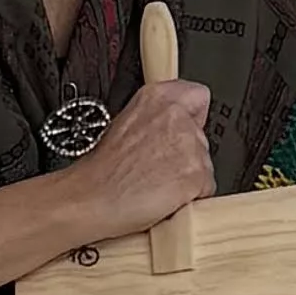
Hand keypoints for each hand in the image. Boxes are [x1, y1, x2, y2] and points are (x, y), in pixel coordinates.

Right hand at [60, 76, 215, 242]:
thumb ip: (155, 120)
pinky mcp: (197, 175)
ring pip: (205, 164)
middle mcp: (175, 115)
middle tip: (160, 169)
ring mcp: (189, 145)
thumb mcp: (125, 125)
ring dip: (189, 178)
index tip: (184, 130)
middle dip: (188, 155)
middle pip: (202, 137)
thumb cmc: (100, 172)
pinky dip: (190, 198)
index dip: (192, 118)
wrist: (90, 199)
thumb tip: (171, 130)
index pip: (197, 95)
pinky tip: (164, 197)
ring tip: (157, 185)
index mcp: (156, 98)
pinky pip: (205, 188)